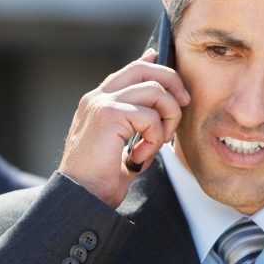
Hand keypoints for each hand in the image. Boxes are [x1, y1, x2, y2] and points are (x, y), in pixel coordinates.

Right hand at [59, 48, 189, 207]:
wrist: (80, 198)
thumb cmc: (99, 180)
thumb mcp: (122, 148)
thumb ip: (137, 128)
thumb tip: (157, 117)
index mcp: (98, 102)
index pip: (132, 71)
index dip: (156, 66)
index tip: (173, 77)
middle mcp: (97, 98)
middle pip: (145, 69)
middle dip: (172, 83)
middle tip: (183, 105)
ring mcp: (102, 104)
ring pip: (154, 91)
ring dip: (168, 118)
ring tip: (159, 143)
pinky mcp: (109, 115)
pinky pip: (150, 117)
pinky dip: (155, 138)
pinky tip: (140, 156)